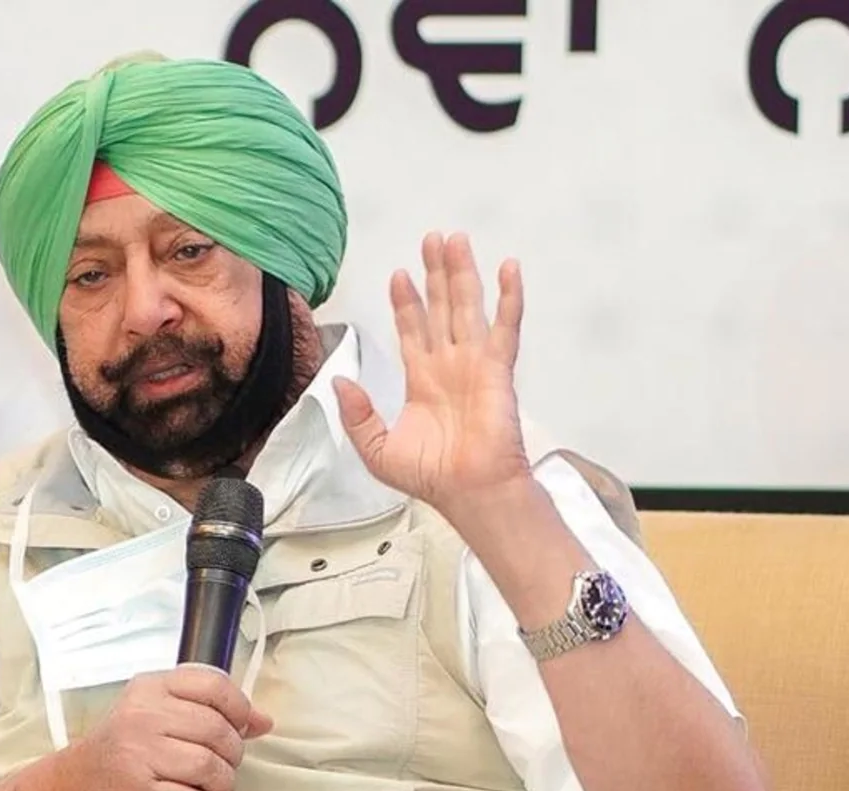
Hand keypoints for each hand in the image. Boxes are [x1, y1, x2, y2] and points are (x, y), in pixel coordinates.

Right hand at [66, 666, 272, 790]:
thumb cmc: (122, 749)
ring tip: (215, 785)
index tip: (242, 723)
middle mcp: (143, 716)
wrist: (77, 788)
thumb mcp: (157, 713)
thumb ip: (208, 710)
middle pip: (217, 730)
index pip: (212, 685)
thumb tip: (261, 720)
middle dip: (233, 752)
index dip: (239, 707)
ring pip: (211, 767)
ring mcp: (140, 755)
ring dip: (224, 783)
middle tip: (226, 761)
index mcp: (150, 688)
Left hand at [335, 232, 532, 513]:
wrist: (469, 493)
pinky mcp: (498, 369)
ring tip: (454, 240)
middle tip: (432, 238)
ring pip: (467, 307)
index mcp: (422, 381)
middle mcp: (449, 366)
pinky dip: (509, 297)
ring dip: (462, 273)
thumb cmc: (431, 478)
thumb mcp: (377, 449)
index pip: (412, 330)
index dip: (406, 302)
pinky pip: (505, 326)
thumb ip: (357, 415)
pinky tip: (509, 268)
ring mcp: (475, 364)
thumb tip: (340, 380)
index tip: (398, 274)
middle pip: (440, 308)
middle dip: (435, 273)